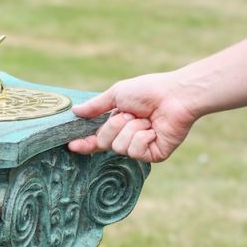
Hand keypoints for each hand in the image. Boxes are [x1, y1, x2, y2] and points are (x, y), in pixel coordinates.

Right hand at [67, 74, 198, 162]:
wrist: (174, 95)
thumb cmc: (149, 91)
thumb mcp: (117, 94)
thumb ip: (96, 106)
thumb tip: (75, 111)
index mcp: (119, 125)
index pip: (97, 139)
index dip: (84, 143)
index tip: (72, 145)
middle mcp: (128, 138)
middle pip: (105, 142)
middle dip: (114, 126)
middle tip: (130, 114)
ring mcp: (141, 148)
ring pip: (120, 148)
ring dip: (131, 129)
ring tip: (146, 119)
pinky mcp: (153, 155)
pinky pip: (135, 152)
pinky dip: (142, 137)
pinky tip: (153, 129)